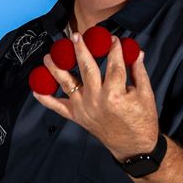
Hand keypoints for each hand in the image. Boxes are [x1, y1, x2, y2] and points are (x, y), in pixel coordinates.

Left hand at [33, 33, 158, 160]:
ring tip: (49, 56)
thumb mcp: (146, 94)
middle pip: (86, 68)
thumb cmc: (141, 121)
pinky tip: (36, 88)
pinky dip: (45, 99)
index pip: (114, 64)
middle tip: (75, 36)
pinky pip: (57, 107)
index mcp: (115, 94)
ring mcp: (84, 109)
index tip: (112, 38)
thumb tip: (136, 51)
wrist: (134, 147)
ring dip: (56, 68)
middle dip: (80, 49)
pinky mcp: (77, 117)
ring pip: (67, 83)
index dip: (114, 49)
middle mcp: (96, 100)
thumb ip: (139, 71)